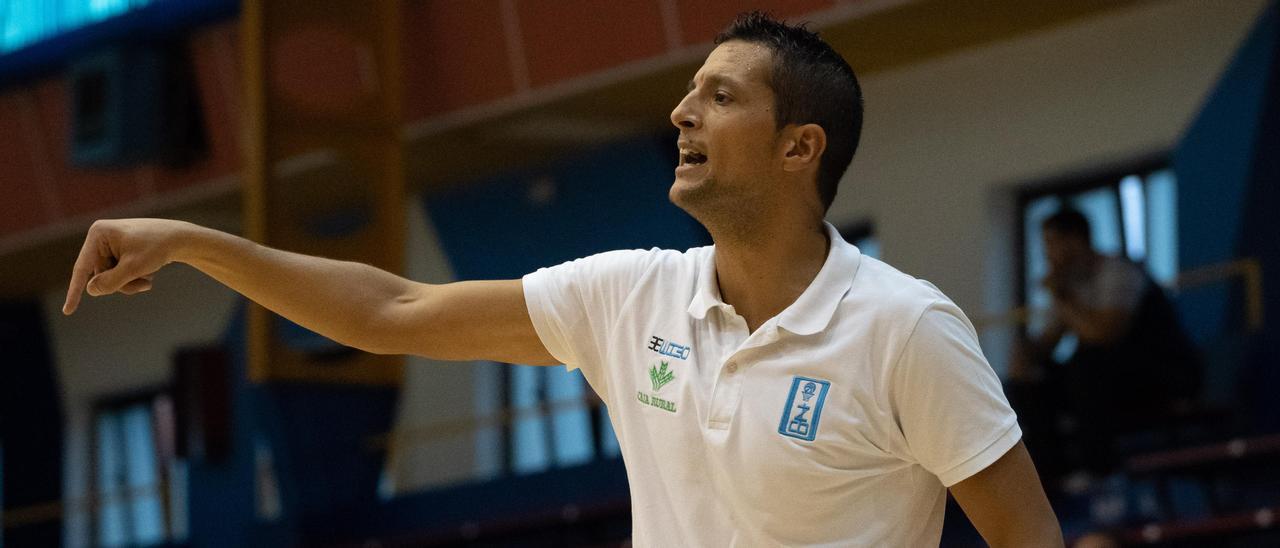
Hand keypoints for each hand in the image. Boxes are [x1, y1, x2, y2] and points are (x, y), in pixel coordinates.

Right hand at [63, 218, 189, 314]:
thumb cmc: (158, 248)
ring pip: (112, 277)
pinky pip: (121, 272)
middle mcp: (101, 237)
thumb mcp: (133, 269)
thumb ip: (110, 282)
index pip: (82, 268)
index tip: (68, 311)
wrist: (182, 238)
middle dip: (121, 284)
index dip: (75, 291)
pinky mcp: (122, 250)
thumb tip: (91, 290)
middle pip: (100, 275)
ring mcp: (111, 244)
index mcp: (98, 234)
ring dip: (130, 283)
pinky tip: (150, 271)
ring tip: (148, 278)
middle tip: (144, 284)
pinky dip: (135, 276)